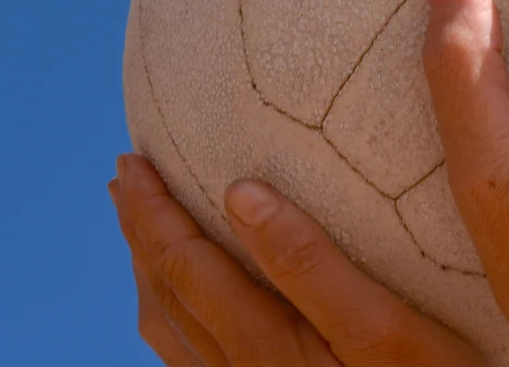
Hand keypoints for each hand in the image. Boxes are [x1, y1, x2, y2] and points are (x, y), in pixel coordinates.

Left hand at [109, 153, 480, 366]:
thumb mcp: (383, 327)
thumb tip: (241, 194)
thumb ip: (311, 264)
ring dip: (150, 272)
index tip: (134, 161)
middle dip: (141, 232)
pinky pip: (189, 359)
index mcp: (262, 345)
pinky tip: (189, 306)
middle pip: (167, 296)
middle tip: (124, 179)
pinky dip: (172, 315)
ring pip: (171, 332)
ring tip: (142, 231)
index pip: (187, 267)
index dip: (154, 212)